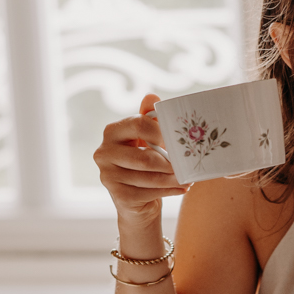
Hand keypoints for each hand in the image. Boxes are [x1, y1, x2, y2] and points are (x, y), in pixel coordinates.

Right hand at [94, 93, 190, 223]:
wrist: (136, 197)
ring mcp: (108, 176)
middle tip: (188, 164)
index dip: (160, 131)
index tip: (177, 139)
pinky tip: (182, 188)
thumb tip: (152, 97)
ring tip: (189, 177)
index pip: (138, 124)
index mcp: (112, 132)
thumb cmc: (143, 160)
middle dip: (170, 163)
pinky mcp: (118, 196)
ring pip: (150, 177)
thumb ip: (149, 118)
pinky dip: (170, 190)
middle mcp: (104, 153)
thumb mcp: (146, 137)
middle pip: (144, 157)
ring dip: (174, 178)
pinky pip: (150, 193)